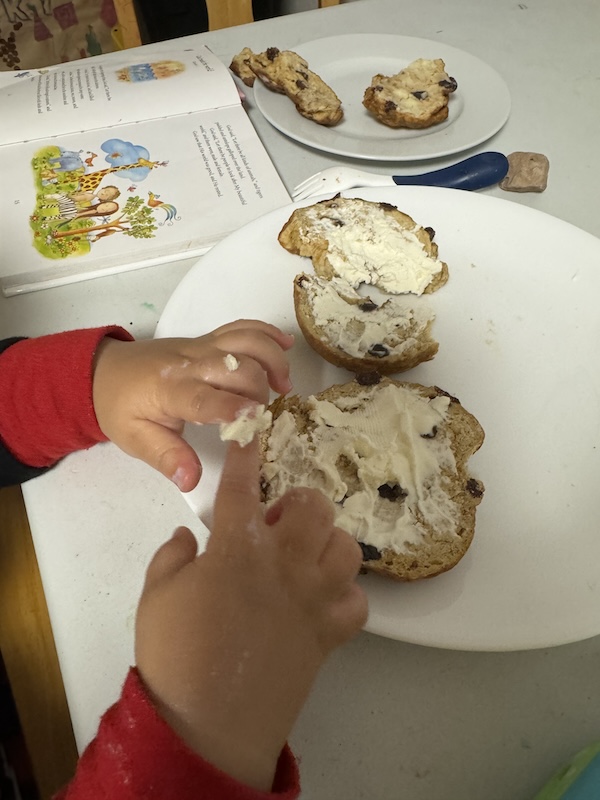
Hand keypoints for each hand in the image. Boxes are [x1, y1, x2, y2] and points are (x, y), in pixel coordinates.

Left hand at [92, 320, 292, 491]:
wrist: (103, 371)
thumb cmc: (121, 408)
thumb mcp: (136, 439)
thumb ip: (166, 458)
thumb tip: (190, 481)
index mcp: (170, 390)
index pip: (206, 398)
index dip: (233, 408)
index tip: (256, 422)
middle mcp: (190, 362)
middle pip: (237, 367)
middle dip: (259, 391)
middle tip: (262, 417)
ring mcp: (201, 346)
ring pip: (245, 340)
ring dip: (272, 358)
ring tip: (284, 386)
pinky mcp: (208, 339)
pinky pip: (241, 328)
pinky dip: (267, 332)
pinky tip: (286, 347)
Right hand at [135, 439, 367, 791]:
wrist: (210, 722)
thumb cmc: (176, 654)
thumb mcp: (156, 595)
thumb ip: (171, 556)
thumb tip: (187, 536)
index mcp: (237, 547)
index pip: (243, 486)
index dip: (247, 454)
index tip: (252, 432)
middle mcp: (283, 562)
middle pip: (314, 506)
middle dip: (299, 503)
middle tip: (277, 526)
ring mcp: (313, 596)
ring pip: (347, 547)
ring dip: (327, 545)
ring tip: (305, 559)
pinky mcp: (331, 632)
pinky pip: (357, 602)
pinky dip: (345, 597)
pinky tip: (322, 602)